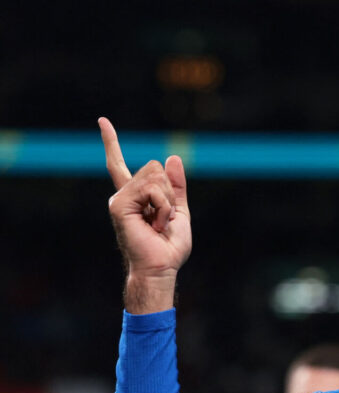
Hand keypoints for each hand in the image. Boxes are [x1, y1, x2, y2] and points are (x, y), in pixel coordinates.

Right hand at [99, 117, 191, 312]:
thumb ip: (176, 186)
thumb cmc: (168, 247)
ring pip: (154, 176)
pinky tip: (156, 224)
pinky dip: (162, 206)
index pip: (120, 164)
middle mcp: (123, 195)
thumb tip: (172, 157)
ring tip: (159, 223)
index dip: (111, 142)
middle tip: (164, 218)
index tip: (102, 121)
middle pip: (153, 167)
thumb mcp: (179, 211)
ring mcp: (118, 199)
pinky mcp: (119, 205)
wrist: (161, 267)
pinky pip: (151, 189)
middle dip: (169, 191)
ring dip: (167, 201)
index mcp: (135, 197)